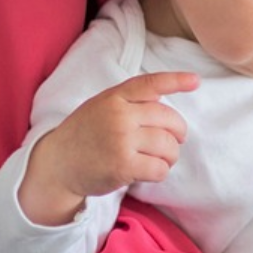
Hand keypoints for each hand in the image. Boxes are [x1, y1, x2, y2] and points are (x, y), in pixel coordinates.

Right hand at [19, 71, 198, 224]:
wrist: (57, 165)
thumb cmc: (84, 135)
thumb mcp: (101, 106)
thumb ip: (129, 101)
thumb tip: (164, 96)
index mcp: (114, 97)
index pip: (150, 84)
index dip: (175, 81)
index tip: (195, 81)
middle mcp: (119, 115)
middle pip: (169, 119)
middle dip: (178, 133)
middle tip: (175, 141)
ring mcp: (121, 140)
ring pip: (168, 146)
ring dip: (170, 156)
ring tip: (160, 159)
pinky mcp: (123, 165)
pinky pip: (159, 168)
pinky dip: (160, 172)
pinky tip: (148, 171)